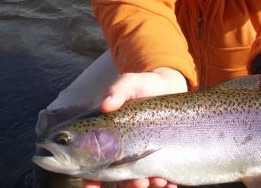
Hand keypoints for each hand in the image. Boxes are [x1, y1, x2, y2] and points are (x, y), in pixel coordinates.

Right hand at [82, 67, 186, 187]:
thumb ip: (118, 91)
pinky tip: (170, 184)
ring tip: (158, 182)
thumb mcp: (131, 83)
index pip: (93, 163)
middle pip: (118, 176)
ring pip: (139, 180)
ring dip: (146, 185)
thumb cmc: (145, 86)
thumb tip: (105, 105)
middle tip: (139, 183)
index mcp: (108, 137)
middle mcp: (122, 150)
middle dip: (128, 184)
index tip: (92, 186)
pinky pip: (161, 177)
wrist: (170, 86)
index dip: (90, 178)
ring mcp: (142, 155)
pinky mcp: (161, 156)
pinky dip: (166, 184)